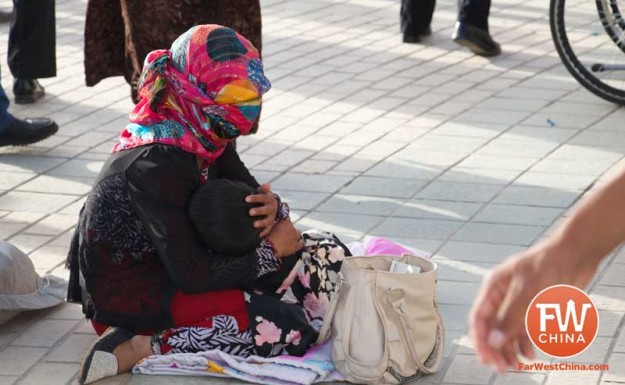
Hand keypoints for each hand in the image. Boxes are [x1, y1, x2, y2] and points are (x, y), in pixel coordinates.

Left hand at [246, 183, 278, 236]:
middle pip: (266, 210)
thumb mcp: (263, 193)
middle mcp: (272, 209)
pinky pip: (267, 230)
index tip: (246, 199)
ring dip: (261, 223)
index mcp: (269, 200)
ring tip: (254, 224)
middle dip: (259, 211)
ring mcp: (271, 218)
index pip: (263, 198)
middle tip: (250, 212)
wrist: (271, 208)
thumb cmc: (263, 199)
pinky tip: (257, 235)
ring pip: (267, 221)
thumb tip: (267, 184)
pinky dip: (263, 233)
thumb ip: (263, 189)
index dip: (255, 198)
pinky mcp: (269, 226)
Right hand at [266, 218, 303, 257]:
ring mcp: (295, 237)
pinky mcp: (296, 245)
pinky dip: (301, 242)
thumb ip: (277, 222)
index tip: (282, 224)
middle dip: (289, 229)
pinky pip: (302, 243)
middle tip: (283, 233)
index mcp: (285, 222)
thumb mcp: (270, 226)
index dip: (284, 222)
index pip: (287, 218)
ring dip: (295, 234)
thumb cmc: (268, 238)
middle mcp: (292, 228)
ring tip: (290, 238)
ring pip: (298, 233)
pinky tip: (300, 242)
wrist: (269, 249)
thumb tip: (279, 219)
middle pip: (292, 226)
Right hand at [469, 244, 596, 372]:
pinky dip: (525, 342)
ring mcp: (518, 302)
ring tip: (517, 365)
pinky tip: (530, 353)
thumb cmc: (549, 265)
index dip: (480, 339)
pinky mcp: (534, 307)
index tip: (486, 358)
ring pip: (508, 331)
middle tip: (502, 368)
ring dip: (511, 348)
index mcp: (494, 287)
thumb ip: (509, 318)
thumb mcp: (528, 293)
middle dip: (497, 349)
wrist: (576, 254)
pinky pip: (524, 329)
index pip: (479, 318)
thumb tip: (492, 341)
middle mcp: (503, 296)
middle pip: (493, 328)